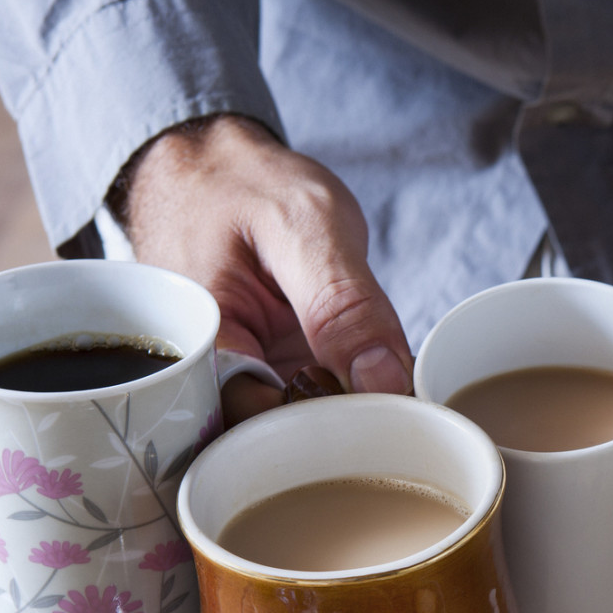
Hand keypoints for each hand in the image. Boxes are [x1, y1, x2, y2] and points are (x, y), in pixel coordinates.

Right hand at [116, 115, 413, 424]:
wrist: (215, 167)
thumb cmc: (244, 184)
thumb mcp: (304, 225)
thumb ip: (344, 305)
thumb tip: (386, 384)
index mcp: (201, 352)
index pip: (259, 435)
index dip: (330, 442)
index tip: (393, 431)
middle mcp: (215, 380)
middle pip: (280, 445)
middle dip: (349, 442)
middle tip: (411, 427)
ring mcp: (248, 380)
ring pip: (303, 429)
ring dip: (356, 422)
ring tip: (406, 410)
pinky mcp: (275, 372)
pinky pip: (315, 401)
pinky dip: (354, 396)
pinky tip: (388, 388)